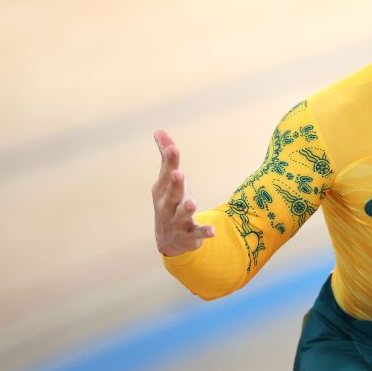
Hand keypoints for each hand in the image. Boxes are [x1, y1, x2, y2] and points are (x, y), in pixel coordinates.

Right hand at [152, 130, 215, 256]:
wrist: (168, 240)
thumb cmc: (170, 201)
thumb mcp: (168, 180)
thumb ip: (167, 157)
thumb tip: (159, 131)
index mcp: (162, 190)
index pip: (166, 173)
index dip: (170, 161)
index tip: (173, 148)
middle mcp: (167, 205)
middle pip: (171, 194)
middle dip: (175, 184)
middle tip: (178, 173)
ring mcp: (177, 221)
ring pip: (181, 214)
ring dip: (187, 208)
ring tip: (192, 202)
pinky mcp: (189, 235)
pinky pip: (196, 234)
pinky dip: (204, 233)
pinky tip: (212, 231)